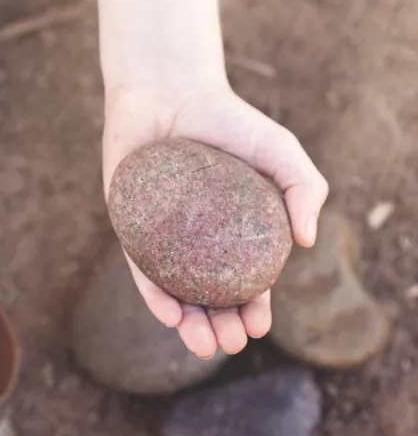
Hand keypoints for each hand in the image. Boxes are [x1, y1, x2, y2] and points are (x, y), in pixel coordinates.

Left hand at [102, 83, 327, 357]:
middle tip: (230, 343)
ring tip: (204, 345)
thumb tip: (306, 242)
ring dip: (188, 322)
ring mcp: (160, 234)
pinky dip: (154, 294)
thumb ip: (304, 189)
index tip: (259, 325)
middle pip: (208, 292)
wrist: (170, 90)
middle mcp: (195, 238)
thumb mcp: (281, 152)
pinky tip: (170, 315)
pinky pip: (139, 266)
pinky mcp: (128, 224)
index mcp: (232, 230)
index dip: (253, 307)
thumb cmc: (228, 120)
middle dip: (220, 325)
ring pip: (174, 289)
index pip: (244, 279)